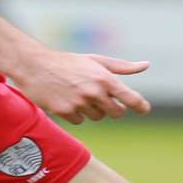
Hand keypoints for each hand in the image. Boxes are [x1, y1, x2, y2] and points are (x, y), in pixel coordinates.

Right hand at [11, 50, 151, 123]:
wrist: (36, 66)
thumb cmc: (69, 62)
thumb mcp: (96, 61)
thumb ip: (122, 67)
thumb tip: (146, 65)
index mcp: (104, 78)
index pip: (131, 98)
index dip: (141, 106)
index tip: (144, 110)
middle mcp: (94, 92)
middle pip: (116, 113)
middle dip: (113, 108)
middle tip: (103, 99)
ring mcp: (79, 103)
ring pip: (97, 117)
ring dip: (92, 109)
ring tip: (79, 94)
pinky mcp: (65, 112)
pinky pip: (80, 121)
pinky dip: (76, 114)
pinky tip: (67, 100)